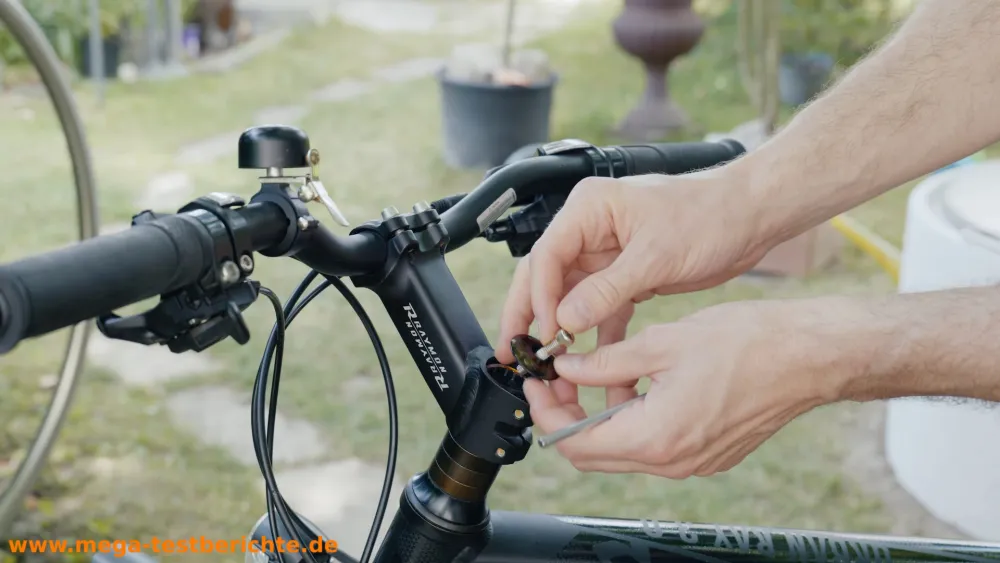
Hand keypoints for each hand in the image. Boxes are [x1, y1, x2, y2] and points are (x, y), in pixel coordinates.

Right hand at [494, 167, 770, 363]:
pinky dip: (594, 335)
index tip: (544, 333)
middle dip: (529, 315)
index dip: (539, 297)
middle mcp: (590, 229)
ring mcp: (605, 253)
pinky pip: (598, 309)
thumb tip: (566, 321)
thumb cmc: (709, 216)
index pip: (547, 256)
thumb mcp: (656, 255)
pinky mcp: (624, 275)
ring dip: (558, 330)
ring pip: (568, 297)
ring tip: (544, 365)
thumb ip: (607, 289)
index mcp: (590, 209)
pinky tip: (587, 364)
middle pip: (545, 276)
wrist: (749, 218)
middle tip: (513, 352)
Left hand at [524, 299, 858, 476]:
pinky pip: (653, 444)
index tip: (538, 381)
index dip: (546, 412)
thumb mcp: (661, 343)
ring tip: (596, 370)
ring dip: (599, 414)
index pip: (576, 443)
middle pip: (594, 454)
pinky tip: (634, 380)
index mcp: (656, 437)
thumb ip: (604, 362)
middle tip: (556, 378)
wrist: (809, 356)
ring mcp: (692, 461)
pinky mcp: (707, 453)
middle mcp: (672, 461)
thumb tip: (566, 368)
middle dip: (566, 416)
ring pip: (623, 449)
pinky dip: (632, 417)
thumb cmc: (749, 345)